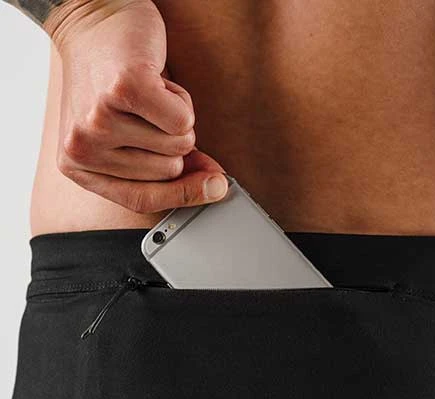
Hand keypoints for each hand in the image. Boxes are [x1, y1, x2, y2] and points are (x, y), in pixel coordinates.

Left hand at [50, 0, 227, 212]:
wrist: (92, 22)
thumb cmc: (112, 82)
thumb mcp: (132, 135)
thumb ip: (169, 167)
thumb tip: (214, 186)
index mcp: (80, 167)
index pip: (142, 200)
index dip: (183, 196)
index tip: (214, 189)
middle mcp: (82, 148)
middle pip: (168, 171)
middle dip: (172, 141)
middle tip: (148, 113)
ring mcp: (99, 119)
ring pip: (178, 144)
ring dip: (175, 117)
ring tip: (148, 95)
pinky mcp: (123, 89)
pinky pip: (182, 119)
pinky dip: (181, 99)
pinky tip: (154, 80)